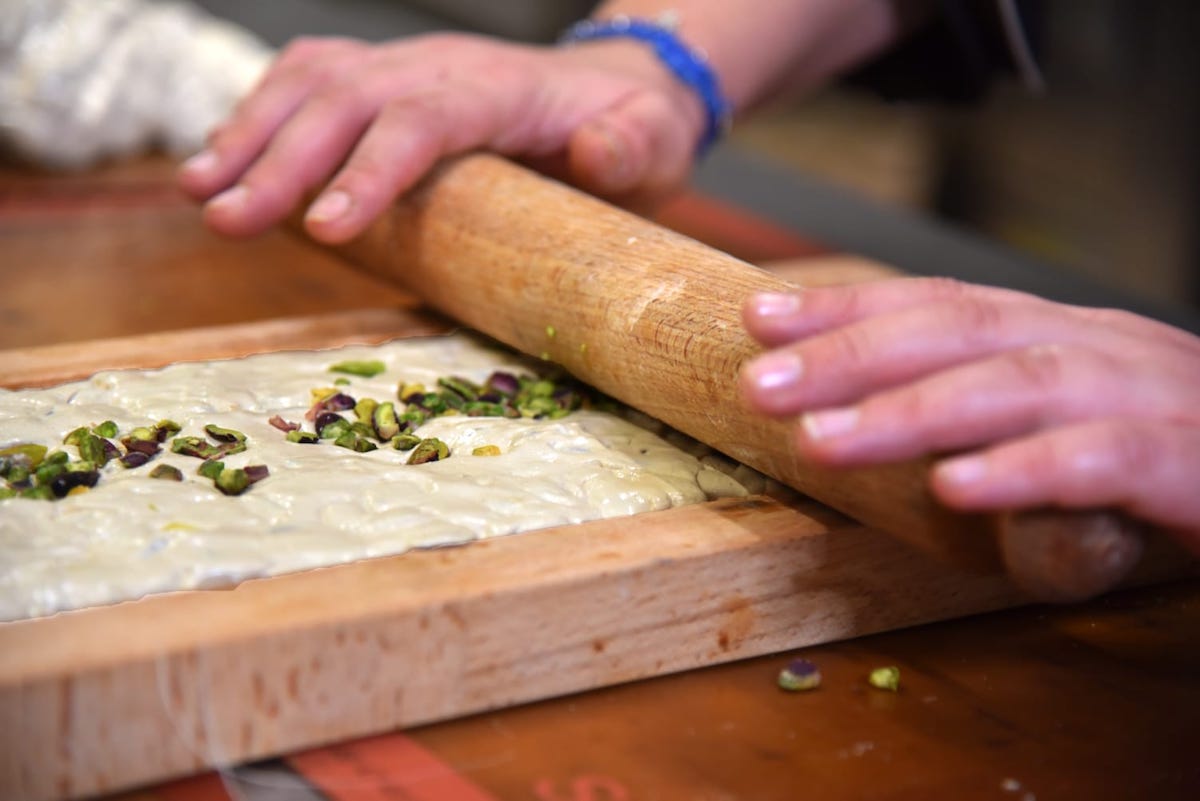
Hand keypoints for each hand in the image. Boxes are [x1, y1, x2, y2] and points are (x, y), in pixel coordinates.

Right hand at [178, 33, 703, 241]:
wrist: (618, 88)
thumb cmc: (632, 131)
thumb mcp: (654, 144)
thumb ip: (629, 147)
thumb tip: (596, 153)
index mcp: (499, 89)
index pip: (422, 123)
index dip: (369, 172)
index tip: (324, 229)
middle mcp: (440, 65)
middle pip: (346, 100)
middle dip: (279, 161)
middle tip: (226, 221)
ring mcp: (406, 63)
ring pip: (311, 80)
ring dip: (249, 131)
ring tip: (200, 191)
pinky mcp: (386, 76)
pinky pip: (310, 75)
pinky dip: (260, 108)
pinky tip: (226, 153)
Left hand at [738, 277, 1199, 552]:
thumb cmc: (1171, 456)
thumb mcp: (1061, 423)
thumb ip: (985, 413)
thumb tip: (859, 415)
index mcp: (1061, 335)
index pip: (941, 302)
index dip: (848, 308)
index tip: (761, 319)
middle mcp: (1101, 347)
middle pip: (964, 330)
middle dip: (855, 353)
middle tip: (762, 382)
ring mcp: (1151, 398)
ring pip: (1021, 384)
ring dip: (913, 412)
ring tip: (824, 440)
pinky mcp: (1195, 464)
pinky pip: (1104, 460)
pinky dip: (1026, 470)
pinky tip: (957, 490)